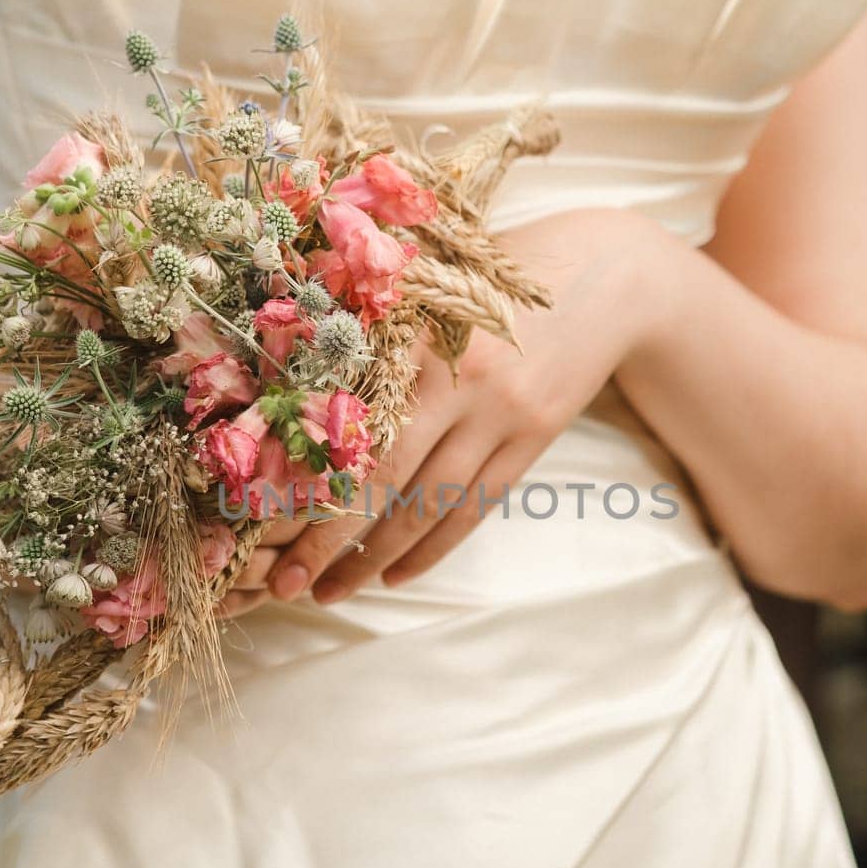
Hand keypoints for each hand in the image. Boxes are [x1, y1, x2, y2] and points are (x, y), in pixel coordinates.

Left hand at [219, 208, 661, 614]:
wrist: (608, 276)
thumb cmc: (493, 276)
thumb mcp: (426, 286)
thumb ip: (367, 330)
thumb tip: (284, 385)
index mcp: (413, 333)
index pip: (345, 422)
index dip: (303, 478)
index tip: (258, 523)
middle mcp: (457, 377)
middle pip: (382, 476)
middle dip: (328, 539)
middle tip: (284, 585)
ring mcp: (502, 413)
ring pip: (429, 504)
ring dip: (375, 557)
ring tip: (331, 591)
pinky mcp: (534, 437)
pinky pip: (475, 507)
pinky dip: (433, 548)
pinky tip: (396, 576)